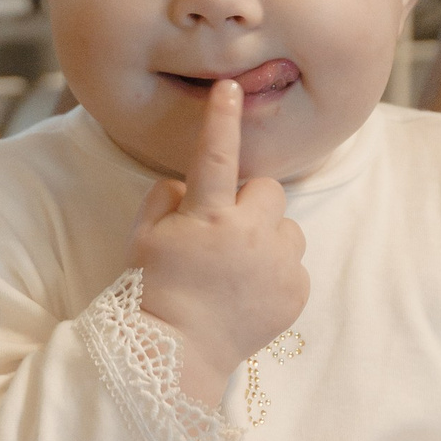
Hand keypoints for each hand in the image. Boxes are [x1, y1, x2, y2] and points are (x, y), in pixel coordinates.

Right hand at [129, 79, 307, 405]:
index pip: (215, 155)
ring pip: (287, 228)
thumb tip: (186, 184)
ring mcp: (279, 264)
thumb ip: (165, 199)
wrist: (179, 354)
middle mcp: (250, 234)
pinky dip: (277, 273)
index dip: (222, 119)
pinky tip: (248, 293)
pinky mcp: (297, 291)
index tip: (230, 87)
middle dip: (249, 204)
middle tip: (224, 233)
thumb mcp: (143, 239)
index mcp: (208, 217)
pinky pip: (294, 265)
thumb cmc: (154, 291)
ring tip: (237, 269)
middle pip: (267, 190)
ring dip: (267, 238)